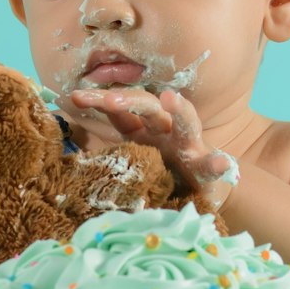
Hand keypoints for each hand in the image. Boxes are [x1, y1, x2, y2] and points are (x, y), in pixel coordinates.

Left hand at [65, 87, 237, 197]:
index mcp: (143, 129)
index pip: (120, 109)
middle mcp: (164, 131)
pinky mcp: (206, 168)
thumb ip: (104, 143)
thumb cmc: (159, 170)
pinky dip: (218, 163)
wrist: (198, 191)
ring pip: (185, 123)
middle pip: (148, 107)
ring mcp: (188, 147)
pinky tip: (222, 162)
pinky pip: (213, 164)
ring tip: (171, 98)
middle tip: (109, 100)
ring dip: (179, 109)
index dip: (99, 101)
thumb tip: (67, 127)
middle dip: (129, 100)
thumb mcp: (129, 155)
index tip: (76, 96)